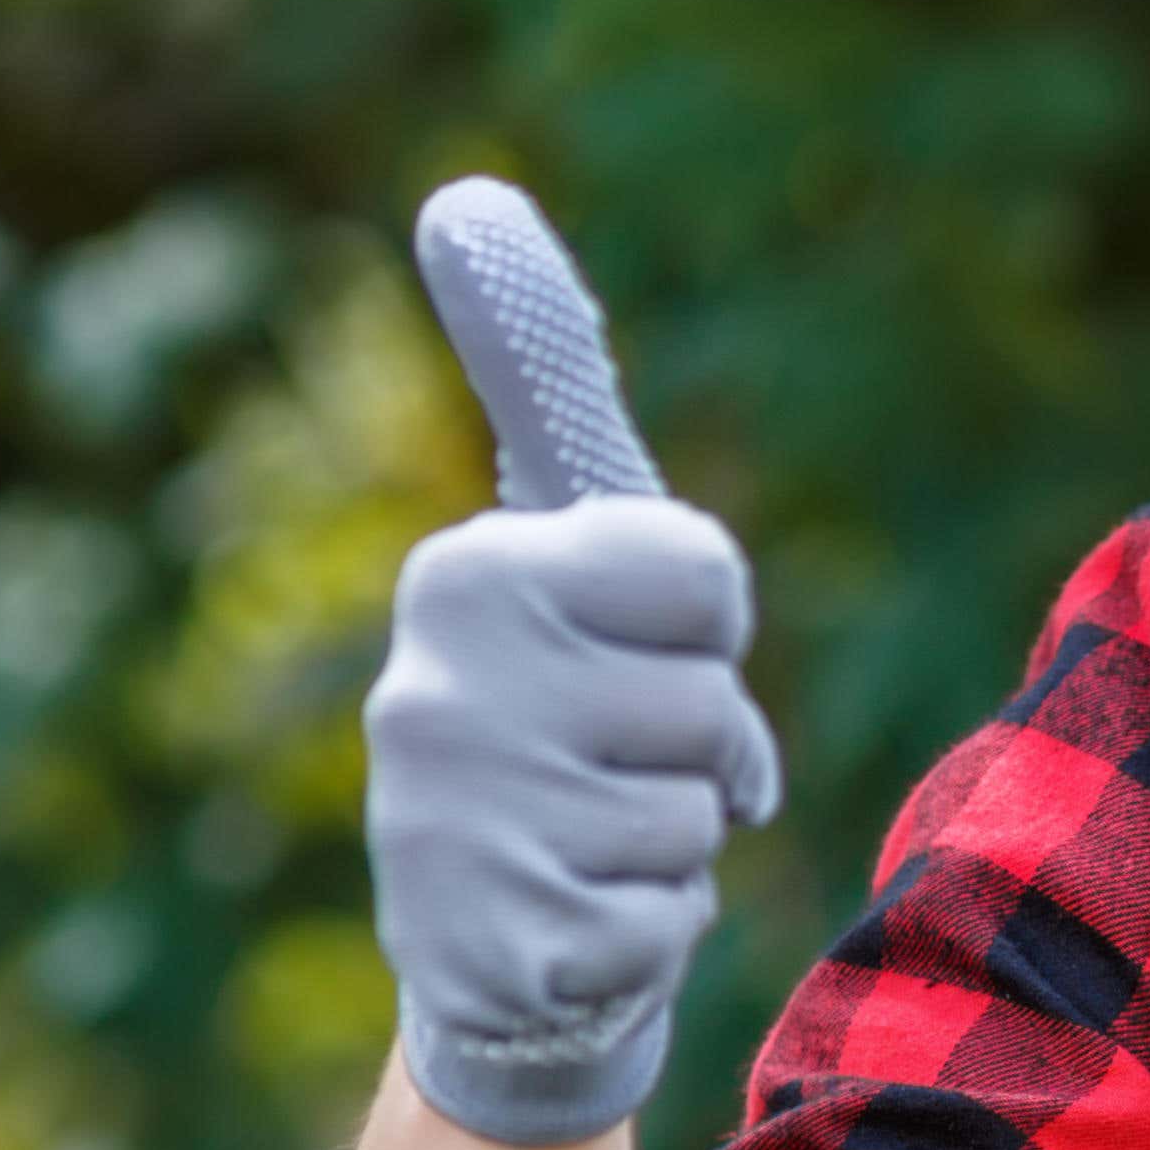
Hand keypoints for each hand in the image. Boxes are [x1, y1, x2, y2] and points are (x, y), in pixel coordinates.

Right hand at [365, 180, 782, 1144]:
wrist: (488, 955)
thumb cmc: (563, 716)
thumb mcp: (566, 545)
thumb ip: (538, 378)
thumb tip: (463, 194)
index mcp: (470, 572)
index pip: (705, 576)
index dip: (704, 627)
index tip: (633, 646)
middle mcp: (438, 682)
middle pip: (711, 700)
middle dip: (694, 745)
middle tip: (604, 769)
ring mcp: (460, 820)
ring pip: (699, 814)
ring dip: (672, 843)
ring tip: (586, 848)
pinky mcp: (502, 940)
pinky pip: (675, 918)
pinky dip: (652, 935)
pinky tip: (575, 926)